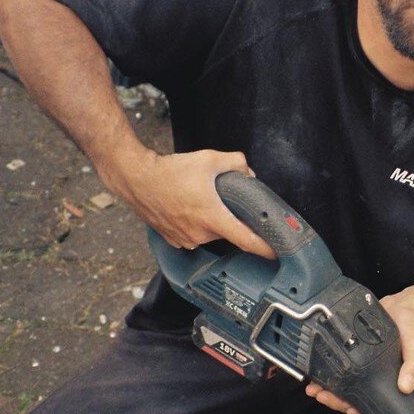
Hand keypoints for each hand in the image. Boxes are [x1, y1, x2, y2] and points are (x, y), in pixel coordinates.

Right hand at [105, 148, 274, 257]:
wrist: (136, 178)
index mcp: (212, 218)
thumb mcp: (209, 159)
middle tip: (224, 201)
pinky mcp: (173, 239)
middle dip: (230, 218)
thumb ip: (235, 163)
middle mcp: (200, 234)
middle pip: (227, 232)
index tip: (277, 254)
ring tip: (199, 200)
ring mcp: (185, 239)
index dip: (265, 249)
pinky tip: (187, 208)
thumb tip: (248, 171)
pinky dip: (195, 224)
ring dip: (211, 220)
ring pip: (210, 233)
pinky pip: (193, 235)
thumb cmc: (170, 171)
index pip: (246, 240)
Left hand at [304, 290, 413, 413]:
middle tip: (323, 397)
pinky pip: (339, 370)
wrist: (404, 305)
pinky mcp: (353, 356)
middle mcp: (375, 379)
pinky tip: (315, 374)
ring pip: (344, 389)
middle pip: (354, 401)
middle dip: (337, 403)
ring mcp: (363, 368)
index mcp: (390, 383)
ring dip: (329, 392)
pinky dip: (327, 375)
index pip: (376, 409)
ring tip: (314, 390)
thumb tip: (406, 387)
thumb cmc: (412, 328)